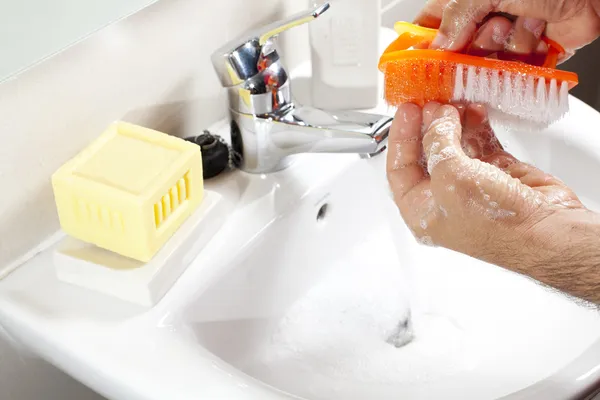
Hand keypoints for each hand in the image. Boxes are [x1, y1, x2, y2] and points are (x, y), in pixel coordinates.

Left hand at [386, 102, 585, 265]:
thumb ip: (438, 142)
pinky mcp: (497, 174)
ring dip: (455, 123)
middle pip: (427, 154)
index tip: (408, 110)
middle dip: (430, 126)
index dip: (401, 137)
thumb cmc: (495, 223)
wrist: (545, 230)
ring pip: (455, 145)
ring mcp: (471, 186)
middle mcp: (444, 199)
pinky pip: (481, 143)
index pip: (399, 169)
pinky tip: (476, 112)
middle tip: (434, 102)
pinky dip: (477, 126)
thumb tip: (438, 120)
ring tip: (457, 105)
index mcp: (422, 210)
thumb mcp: (450, 175)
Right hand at [415, 0, 599, 61]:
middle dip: (472, 48)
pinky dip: (527, 54)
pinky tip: (540, 32)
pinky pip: (513, 68)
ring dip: (506, 46)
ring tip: (525, 22)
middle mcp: (484, 16)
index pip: (430, 24)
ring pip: (486, 62)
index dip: (419, 45)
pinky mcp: (528, 53)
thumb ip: (456, 17)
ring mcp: (505, 35)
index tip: (412, 65)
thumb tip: (437, 46)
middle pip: (456, 52)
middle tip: (489, 35)